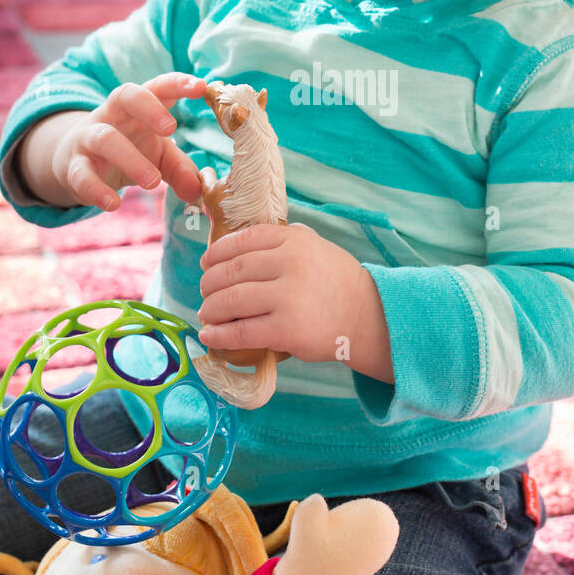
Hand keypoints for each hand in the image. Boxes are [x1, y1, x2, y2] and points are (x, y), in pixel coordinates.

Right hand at [51, 72, 208, 211]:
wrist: (76, 163)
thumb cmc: (128, 149)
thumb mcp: (159, 155)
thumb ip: (180, 169)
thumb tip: (197, 191)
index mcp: (138, 107)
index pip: (157, 86)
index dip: (177, 83)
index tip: (200, 87)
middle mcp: (112, 115)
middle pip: (125, 95)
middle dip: (148, 107)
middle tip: (171, 128)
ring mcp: (90, 138)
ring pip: (105, 138)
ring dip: (130, 159)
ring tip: (153, 182)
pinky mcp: (74, 166)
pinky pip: (81, 174)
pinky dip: (96, 190)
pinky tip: (113, 204)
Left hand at [198, 223, 389, 373]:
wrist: (368, 317)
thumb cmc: (338, 283)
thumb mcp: (317, 247)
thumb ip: (285, 241)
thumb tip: (242, 243)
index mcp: (295, 240)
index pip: (244, 239)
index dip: (217, 251)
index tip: (207, 262)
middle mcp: (290, 263)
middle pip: (232, 270)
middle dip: (210, 283)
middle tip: (205, 292)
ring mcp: (288, 297)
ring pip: (231, 299)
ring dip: (211, 308)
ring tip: (207, 313)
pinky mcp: (287, 329)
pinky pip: (241, 331)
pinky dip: (219, 334)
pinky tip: (210, 335)